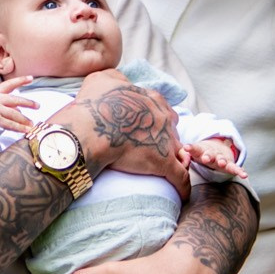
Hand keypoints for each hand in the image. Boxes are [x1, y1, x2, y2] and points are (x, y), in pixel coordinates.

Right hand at [0, 75, 35, 133]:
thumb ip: (9, 102)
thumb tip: (22, 109)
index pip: (9, 84)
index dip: (20, 80)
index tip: (31, 78)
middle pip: (15, 100)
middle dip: (28, 103)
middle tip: (38, 106)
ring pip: (14, 114)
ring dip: (25, 119)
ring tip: (32, 123)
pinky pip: (10, 125)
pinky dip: (19, 128)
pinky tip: (26, 130)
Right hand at [69, 80, 186, 193]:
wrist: (91, 129)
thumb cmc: (93, 104)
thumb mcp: (102, 79)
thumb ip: (114, 78)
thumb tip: (119, 81)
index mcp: (151, 99)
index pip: (161, 108)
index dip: (155, 119)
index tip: (147, 128)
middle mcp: (164, 117)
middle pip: (172, 130)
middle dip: (166, 138)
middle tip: (154, 148)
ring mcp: (166, 141)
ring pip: (179, 153)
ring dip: (176, 160)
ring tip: (168, 171)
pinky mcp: (164, 164)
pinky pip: (181, 178)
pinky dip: (183, 187)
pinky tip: (182, 195)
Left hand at [180, 137, 246, 179]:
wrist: (219, 148)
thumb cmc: (203, 153)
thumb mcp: (194, 151)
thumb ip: (187, 152)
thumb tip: (172, 154)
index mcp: (202, 151)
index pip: (197, 149)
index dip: (192, 149)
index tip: (187, 147)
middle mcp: (213, 154)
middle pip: (210, 154)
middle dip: (208, 156)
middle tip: (205, 158)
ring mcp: (222, 159)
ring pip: (222, 160)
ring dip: (222, 162)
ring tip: (222, 164)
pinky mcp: (230, 165)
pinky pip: (235, 168)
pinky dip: (240, 171)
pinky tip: (244, 175)